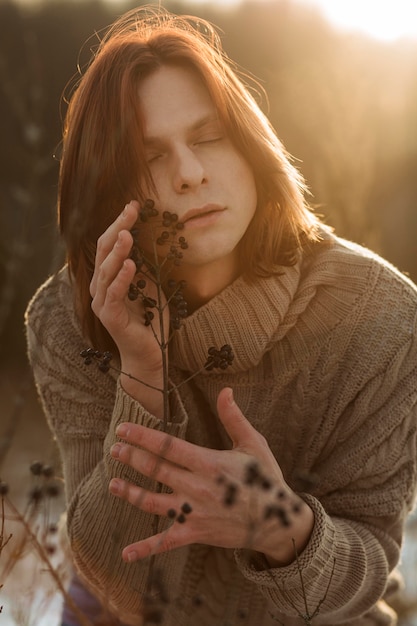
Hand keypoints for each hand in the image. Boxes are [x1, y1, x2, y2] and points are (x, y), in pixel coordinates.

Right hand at [90, 200, 167, 413]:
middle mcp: (100, 287)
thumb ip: (145, 267)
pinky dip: (122, 278)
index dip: (120, 223)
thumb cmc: (151, 321)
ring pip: (105, 270)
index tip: (134, 205)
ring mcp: (102, 302)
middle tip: (131, 210)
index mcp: (109, 277)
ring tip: (129, 234)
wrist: (151, 354)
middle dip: (117, 228)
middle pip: (104, 251)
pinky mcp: (108, 316)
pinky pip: (113, 293)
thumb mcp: (152, 287)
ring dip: (118, 251)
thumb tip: (148, 241)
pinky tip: (131, 264)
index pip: (110, 245)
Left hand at [109, 388, 313, 564]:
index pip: (167, 446)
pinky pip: (166, 542)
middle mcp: (196, 487)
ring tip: (112, 484)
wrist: (279, 521)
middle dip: (131, 458)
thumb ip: (233, 418)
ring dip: (130, 493)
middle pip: (156, 470)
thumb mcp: (253, 443)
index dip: (142, 437)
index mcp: (208, 463)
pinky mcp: (196, 533)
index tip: (123, 429)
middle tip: (114, 449)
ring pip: (153, 502)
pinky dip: (146, 549)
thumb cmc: (266, 478)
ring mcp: (194, 512)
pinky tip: (125, 553)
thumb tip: (225, 390)